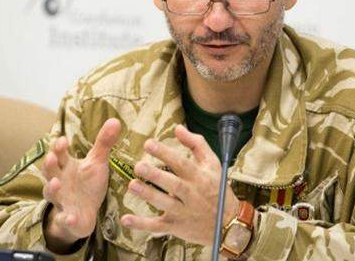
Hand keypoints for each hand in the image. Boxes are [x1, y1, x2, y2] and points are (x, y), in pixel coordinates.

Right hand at [42, 118, 120, 251]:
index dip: (58, 148)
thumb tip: (115, 120)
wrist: (85, 212)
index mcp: (65, 166)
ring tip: (56, 183)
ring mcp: (61, 199)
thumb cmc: (88, 183)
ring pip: (51, 194)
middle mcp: (59, 181)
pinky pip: (64, 218)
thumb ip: (104, 142)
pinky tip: (70, 217)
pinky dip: (66, 218)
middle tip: (52, 157)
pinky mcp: (67, 217)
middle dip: (49, 165)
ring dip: (52, 189)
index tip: (62, 140)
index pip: (58, 154)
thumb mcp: (97, 162)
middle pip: (49, 171)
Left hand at [120, 125, 239, 246]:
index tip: (148, 144)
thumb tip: (178, 128)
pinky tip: (126, 219)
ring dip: (148, 195)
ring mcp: (183, 212)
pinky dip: (142, 225)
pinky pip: (157, 226)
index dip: (165, 153)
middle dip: (155, 175)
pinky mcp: (175, 226)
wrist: (229, 224)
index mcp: (200, 177)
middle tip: (139, 166)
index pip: (181, 163)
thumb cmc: (217, 189)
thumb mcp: (213, 164)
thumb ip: (196, 144)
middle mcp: (191, 194)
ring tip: (132, 185)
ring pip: (164, 203)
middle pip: (173, 184)